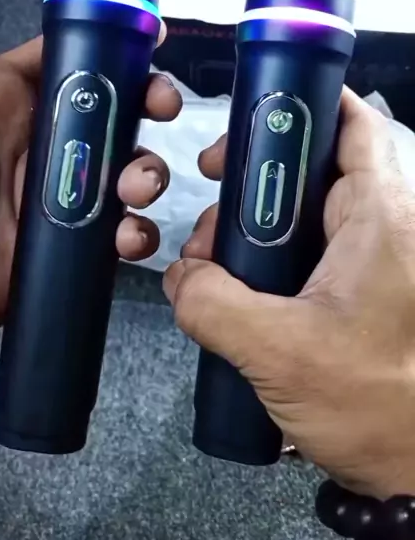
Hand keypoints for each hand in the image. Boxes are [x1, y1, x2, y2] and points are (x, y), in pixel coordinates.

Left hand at [0, 28, 180, 361]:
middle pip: (114, 116)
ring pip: (127, 173)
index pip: (76, 68)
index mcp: (12, 108)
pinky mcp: (72, 249)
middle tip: (162, 111)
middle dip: (147, 108)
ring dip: (146, 174)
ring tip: (134, 191)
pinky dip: (137, 235)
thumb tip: (52, 40)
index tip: (153, 53)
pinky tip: (126, 241)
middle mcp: (42, 148)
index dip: (118, 57)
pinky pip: (121, 234)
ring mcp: (61, 200)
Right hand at [164, 88, 414, 498]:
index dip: (314, 100)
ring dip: (250, 227)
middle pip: (312, 166)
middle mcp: (379, 230)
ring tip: (210, 261)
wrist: (412, 472)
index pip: (355, 126)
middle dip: (255, 173)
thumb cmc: (382, 408)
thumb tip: (179, 279)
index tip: (263, 101)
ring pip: (299, 213)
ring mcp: (365, 263)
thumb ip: (214, 305)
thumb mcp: (281, 350)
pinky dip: (263, 262)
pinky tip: (228, 288)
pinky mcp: (351, 294)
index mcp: (380, 219)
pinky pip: (299, 255)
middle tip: (212, 183)